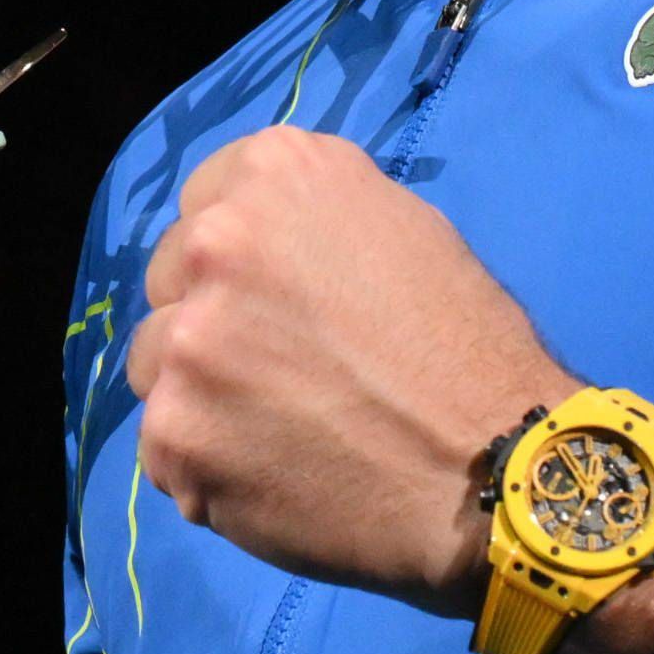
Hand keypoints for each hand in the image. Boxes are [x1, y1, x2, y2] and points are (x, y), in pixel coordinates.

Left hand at [128, 126, 653, 653]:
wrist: (496, 470)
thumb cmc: (470, 350)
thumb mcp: (404, 232)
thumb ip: (313, 226)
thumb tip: (266, 250)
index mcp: (274, 174)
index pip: (205, 208)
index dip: (239, 263)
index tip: (276, 303)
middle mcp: (216, 243)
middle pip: (170, 285)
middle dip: (212, 323)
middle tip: (285, 375)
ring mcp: (186, 343)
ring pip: (157, 368)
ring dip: (202, 398)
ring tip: (284, 435)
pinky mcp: (174, 435)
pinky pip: (165, 450)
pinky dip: (208, 470)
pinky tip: (277, 479)